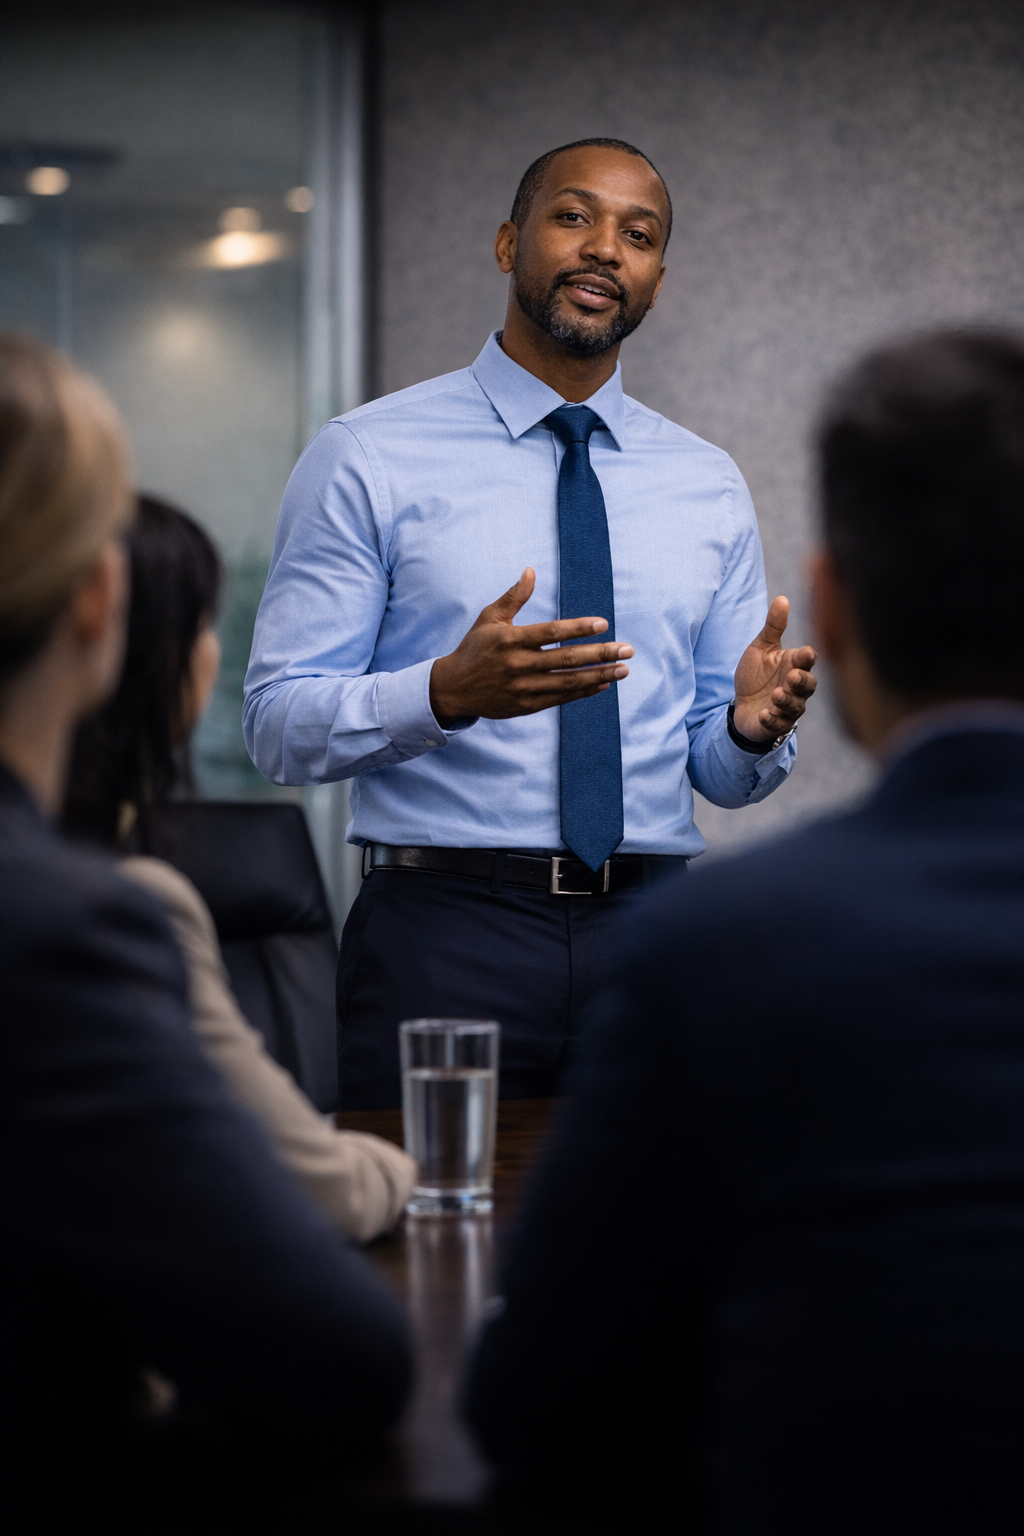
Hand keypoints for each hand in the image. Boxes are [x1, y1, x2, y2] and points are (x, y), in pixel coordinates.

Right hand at [429, 567, 632, 723]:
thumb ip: (513, 597)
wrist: (454, 688)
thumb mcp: (489, 618)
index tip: (604, 624)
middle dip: (600, 654)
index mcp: (510, 639)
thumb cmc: (475, 648)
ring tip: (623, 670)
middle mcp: (518, 664)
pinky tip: (603, 684)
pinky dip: (583, 691)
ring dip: (599, 676)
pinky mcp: (526, 706)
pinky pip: (560, 698)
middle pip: (566, 659)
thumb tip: (531, 571)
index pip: (551, 632)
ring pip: (568, 682)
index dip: (578, 628)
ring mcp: (523, 688)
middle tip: (627, 650)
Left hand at [732, 596, 816, 741]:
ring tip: (776, 695)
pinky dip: (772, 720)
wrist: (741, 705)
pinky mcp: (775, 725)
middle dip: (801, 682)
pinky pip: (778, 725)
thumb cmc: (757, 675)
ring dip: (786, 701)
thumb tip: (782, 598)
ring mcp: (787, 708)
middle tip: (791, 676)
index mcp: (794, 666)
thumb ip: (773, 627)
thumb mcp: (761, 648)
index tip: (804, 654)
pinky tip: (763, 714)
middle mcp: (796, 688)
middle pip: (808, 686)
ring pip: (795, 707)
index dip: (806, 657)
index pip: (807, 660)